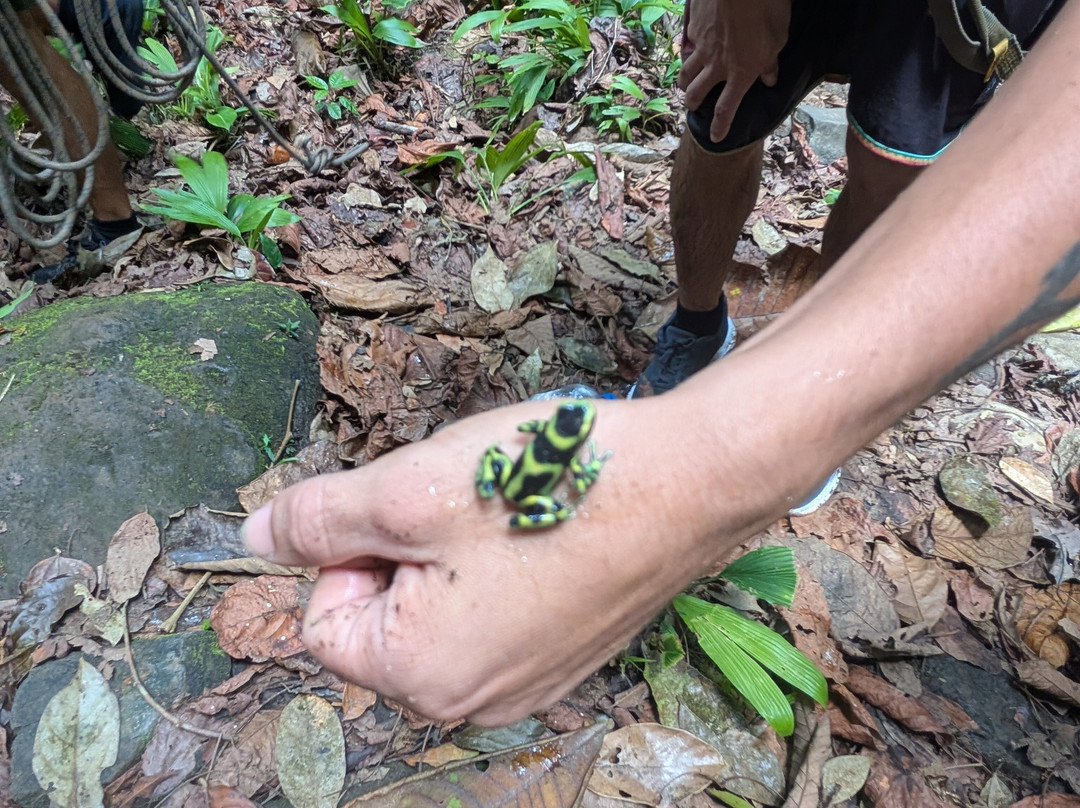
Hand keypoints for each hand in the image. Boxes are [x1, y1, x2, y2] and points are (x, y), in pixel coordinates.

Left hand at [242, 397, 739, 724]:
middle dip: (406, 549)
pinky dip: (500, 569)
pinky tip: (543, 531)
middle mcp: (473, 701)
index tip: (415, 508)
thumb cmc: (544, 485)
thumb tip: (251, 537)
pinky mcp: (565, 656)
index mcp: (420, 675)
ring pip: (441, 608)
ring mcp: (527, 684)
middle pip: (385, 616)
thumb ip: (316, 519)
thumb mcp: (405, 489)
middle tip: (464, 503)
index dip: (353, 547)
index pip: (325, 615)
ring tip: (508, 514)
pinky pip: (495, 614)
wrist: (685, 483)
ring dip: (454, 553)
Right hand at [680, 0, 790, 141]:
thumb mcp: (778, 36)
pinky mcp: (693, 28)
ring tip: (685, 85)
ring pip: (685, 73)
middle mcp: (716, 65)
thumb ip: (771, 61)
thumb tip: (770, 79)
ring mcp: (701, 47)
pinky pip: (686, 46)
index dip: (720, 126)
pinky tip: (688, 49)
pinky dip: (687, 51)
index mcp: (741, 72)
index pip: (726, 109)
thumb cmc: (767, 7)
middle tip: (693, 106)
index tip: (716, 138)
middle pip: (696, 94)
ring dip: (684, 82)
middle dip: (693, 104)